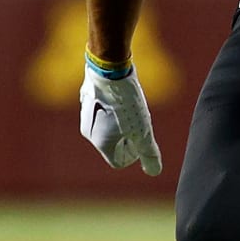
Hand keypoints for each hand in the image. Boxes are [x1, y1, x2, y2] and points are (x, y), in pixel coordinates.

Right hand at [79, 58, 161, 174]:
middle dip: (128, 137)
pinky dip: (114, 107)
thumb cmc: (126, 102)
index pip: (118, 161)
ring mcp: (85, 112)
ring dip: (121, 121)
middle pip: (112, 143)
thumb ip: (148, 153)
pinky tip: (123, 94)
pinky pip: (102, 109)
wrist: (108, 68)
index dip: (134, 154)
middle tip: (139, 120)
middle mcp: (88, 131)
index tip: (141, 138)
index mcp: (99, 142)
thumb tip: (154, 172)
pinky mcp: (87, 96)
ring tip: (132, 106)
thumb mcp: (143, 130)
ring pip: (107, 125)